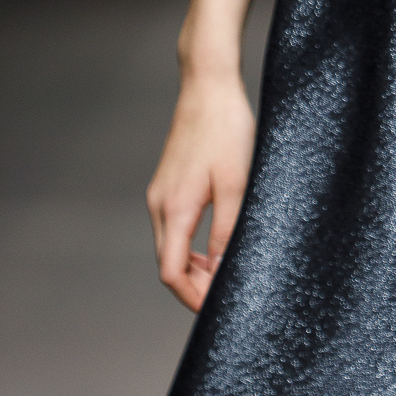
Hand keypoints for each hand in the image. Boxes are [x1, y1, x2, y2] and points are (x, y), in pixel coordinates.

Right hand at [146, 71, 256, 311]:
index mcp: (174, 208)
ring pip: (170, 246)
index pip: (170, 273)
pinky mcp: (168, 184)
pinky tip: (212, 245)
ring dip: (192, 267)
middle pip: (167, 263)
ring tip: (223, 272)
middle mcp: (160, 204)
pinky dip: (189, 246)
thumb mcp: (236, 182)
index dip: (191, 298)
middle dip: (194, 286)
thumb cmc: (226, 128)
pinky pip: (173, 227)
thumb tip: (221, 269)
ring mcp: (161, 193)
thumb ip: (226, 229)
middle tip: (226, 294)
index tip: (216, 309)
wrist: (209, 86)